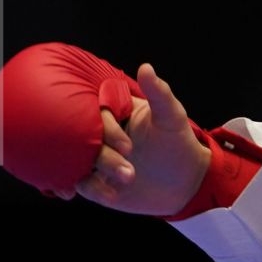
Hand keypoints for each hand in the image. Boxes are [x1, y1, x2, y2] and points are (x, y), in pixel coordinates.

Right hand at [60, 63, 210, 215]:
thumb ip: (159, 93)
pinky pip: (81, 183)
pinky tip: (109, 195)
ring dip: (99, 170)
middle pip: (84, 135)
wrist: (182, 181)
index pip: (99, 111)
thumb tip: (146, 67)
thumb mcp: (171, 116)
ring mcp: (96, 156)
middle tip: (130, 165)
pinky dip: (90, 188)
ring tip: (129, 179)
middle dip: (103, 152)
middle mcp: (101, 132)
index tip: (128, 145)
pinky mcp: (94, 181)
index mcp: (116, 111)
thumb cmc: (177, 141)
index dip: (109, 127)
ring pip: (80, 159)